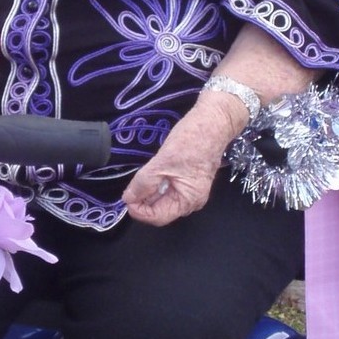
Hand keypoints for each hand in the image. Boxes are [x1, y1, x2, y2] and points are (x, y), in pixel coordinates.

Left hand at [122, 94, 243, 226]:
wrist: (213, 122)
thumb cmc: (191, 141)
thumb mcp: (162, 162)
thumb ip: (144, 183)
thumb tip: (128, 198)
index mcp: (188, 201)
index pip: (158, 217)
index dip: (139, 211)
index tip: (126, 198)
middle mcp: (191, 202)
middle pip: (160, 211)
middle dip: (143, 201)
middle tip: (132, 186)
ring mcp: (191, 191)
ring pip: (162, 200)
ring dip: (149, 192)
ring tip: (144, 176)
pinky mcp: (188, 181)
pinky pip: (168, 189)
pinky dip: (157, 184)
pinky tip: (154, 172)